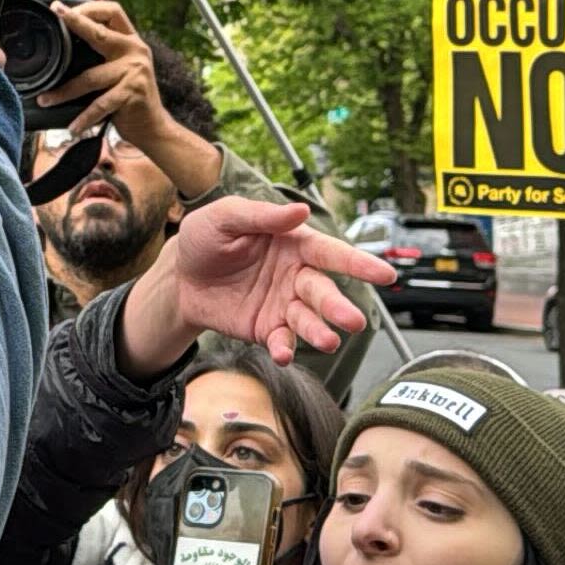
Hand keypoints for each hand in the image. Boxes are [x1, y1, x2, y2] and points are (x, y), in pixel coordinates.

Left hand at [42, 0, 221, 197]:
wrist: (152, 126)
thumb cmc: (129, 96)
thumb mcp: (120, 67)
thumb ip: (102, 52)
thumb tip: (66, 40)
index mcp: (130, 40)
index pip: (112, 11)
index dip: (89, 7)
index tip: (63, 8)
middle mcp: (135, 50)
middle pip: (100, 33)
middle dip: (76, 22)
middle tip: (57, 16)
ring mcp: (135, 71)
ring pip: (91, 77)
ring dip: (64, 91)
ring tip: (45, 99)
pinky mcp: (132, 93)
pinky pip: (100, 104)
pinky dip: (84, 117)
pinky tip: (73, 126)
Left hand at [154, 197, 390, 363]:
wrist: (179, 276)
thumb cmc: (206, 238)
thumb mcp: (226, 217)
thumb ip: (262, 215)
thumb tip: (299, 211)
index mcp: (294, 243)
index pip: (332, 253)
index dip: (359, 264)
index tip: (385, 275)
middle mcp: (296, 275)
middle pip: (324, 292)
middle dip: (338, 307)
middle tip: (353, 321)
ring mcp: (283, 304)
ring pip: (309, 320)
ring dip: (320, 331)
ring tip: (328, 342)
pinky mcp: (267, 328)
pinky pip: (282, 340)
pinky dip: (285, 349)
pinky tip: (283, 353)